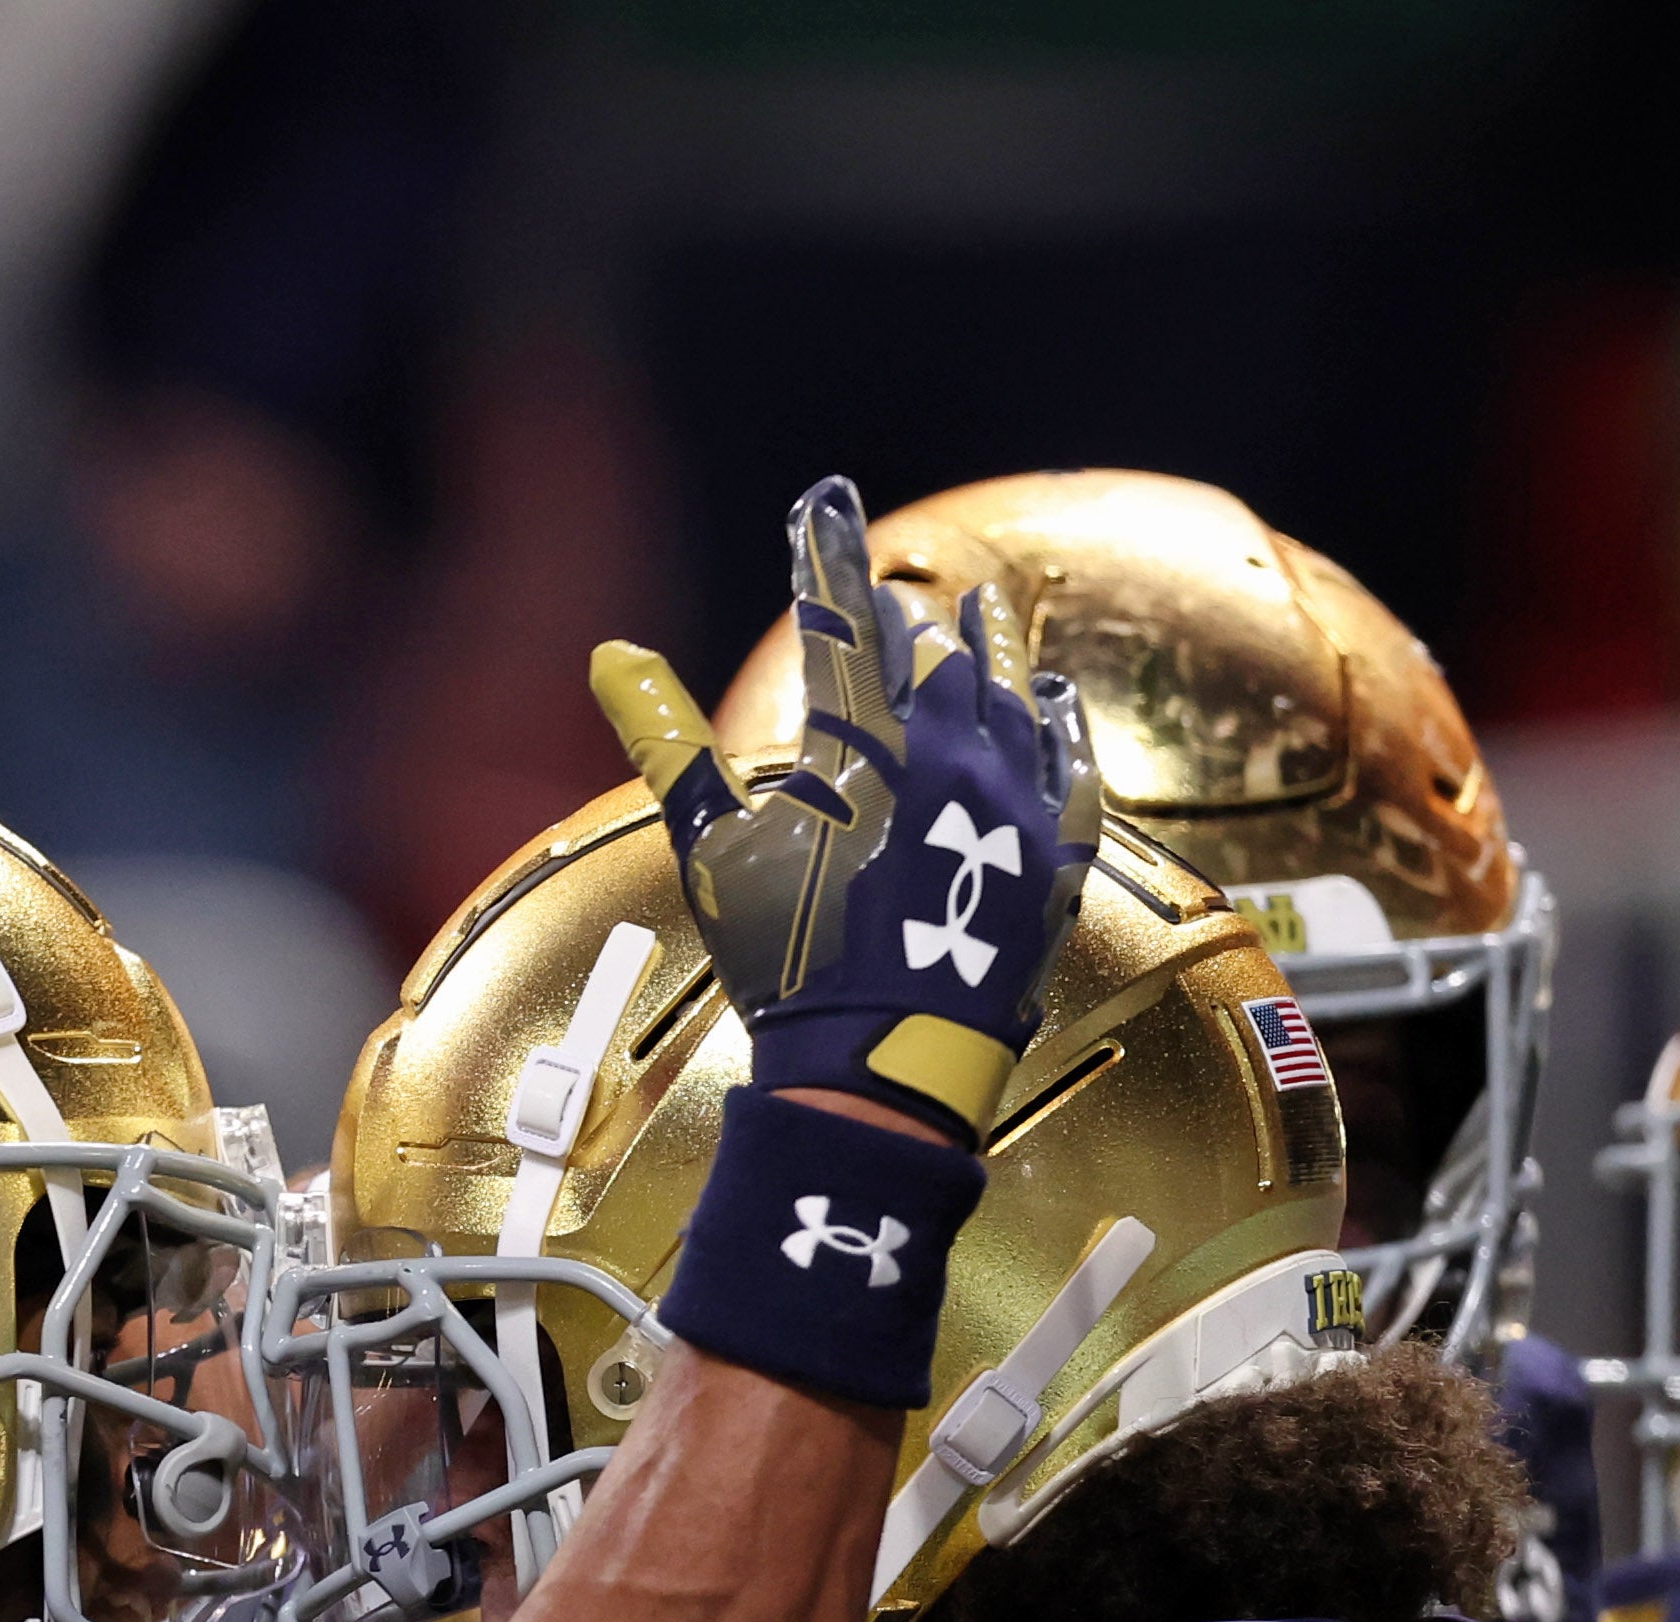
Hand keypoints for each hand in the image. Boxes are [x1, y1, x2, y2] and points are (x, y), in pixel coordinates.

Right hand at [591, 474, 1096, 1136]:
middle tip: (895, 596)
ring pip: (1009, 697)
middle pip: (930, 655)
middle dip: (907, 622)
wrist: (880, 1064)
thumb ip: (666, 739)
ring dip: (990, 653)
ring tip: (980, 613)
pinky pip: (1070, 769)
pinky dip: (1060, 729)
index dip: (826, 552)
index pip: (837, 616)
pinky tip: (1055, 700)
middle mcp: (946, 753)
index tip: (825, 498)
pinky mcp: (1055, 855)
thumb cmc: (786, 959)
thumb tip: (609, 654)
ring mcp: (1010, 801)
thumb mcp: (713, 844)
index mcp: (858, 741)